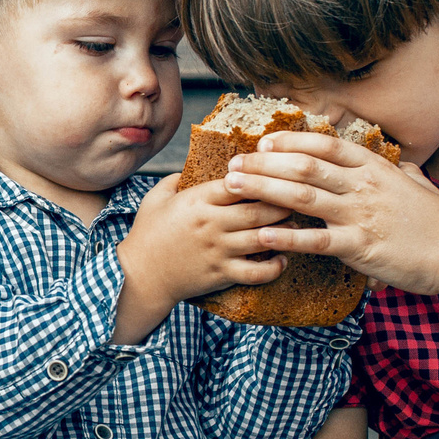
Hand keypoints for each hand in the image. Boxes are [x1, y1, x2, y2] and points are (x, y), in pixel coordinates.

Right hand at [109, 174, 294, 343]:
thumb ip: (175, 178)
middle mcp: (211, 224)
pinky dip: (275, 266)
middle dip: (283, 203)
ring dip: (285, 231)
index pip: (239, 181)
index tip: (275, 172)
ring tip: (296, 225)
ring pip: (263, 238)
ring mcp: (218, 250)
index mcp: (197, 200)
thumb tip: (194, 163)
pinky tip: (282, 259)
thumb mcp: (155, 198)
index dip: (261, 175)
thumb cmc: (147, 234)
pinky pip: (257, 272)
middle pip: (259, 209)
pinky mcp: (222, 274)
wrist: (140, 276)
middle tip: (297, 198)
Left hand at [224, 131, 438, 295]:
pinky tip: (262, 233)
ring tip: (233, 187)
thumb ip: (399, 171)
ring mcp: (361, 215)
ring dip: (263, 189)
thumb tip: (396, 162)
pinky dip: (286, 236)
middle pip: (304, 165)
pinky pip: (316, 240)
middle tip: (233, 164)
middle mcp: (363, 185)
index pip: (325, 144)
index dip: (290, 141)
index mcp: (374, 167)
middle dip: (263, 163)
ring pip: (302, 196)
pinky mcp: (360, 247)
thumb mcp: (417, 183)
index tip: (263, 142)